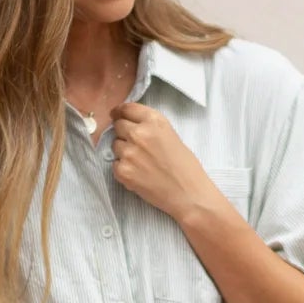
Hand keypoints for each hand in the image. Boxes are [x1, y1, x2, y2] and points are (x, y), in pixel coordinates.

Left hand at [109, 102, 217, 224]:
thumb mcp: (171, 135)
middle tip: (135, 145)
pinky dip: (123, 169)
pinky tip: (139, 174)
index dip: (120, 112)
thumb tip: (129, 123)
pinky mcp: (123, 171)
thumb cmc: (185, 167)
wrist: (188, 194)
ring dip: (123, 151)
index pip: (127, 108)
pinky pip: (115, 164)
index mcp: (154, 121)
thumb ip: (150, 126)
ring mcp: (129, 152)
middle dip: (123, 133)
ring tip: (141, 163)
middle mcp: (139, 134)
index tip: (116, 115)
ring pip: (115, 145)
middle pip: (118, 125)